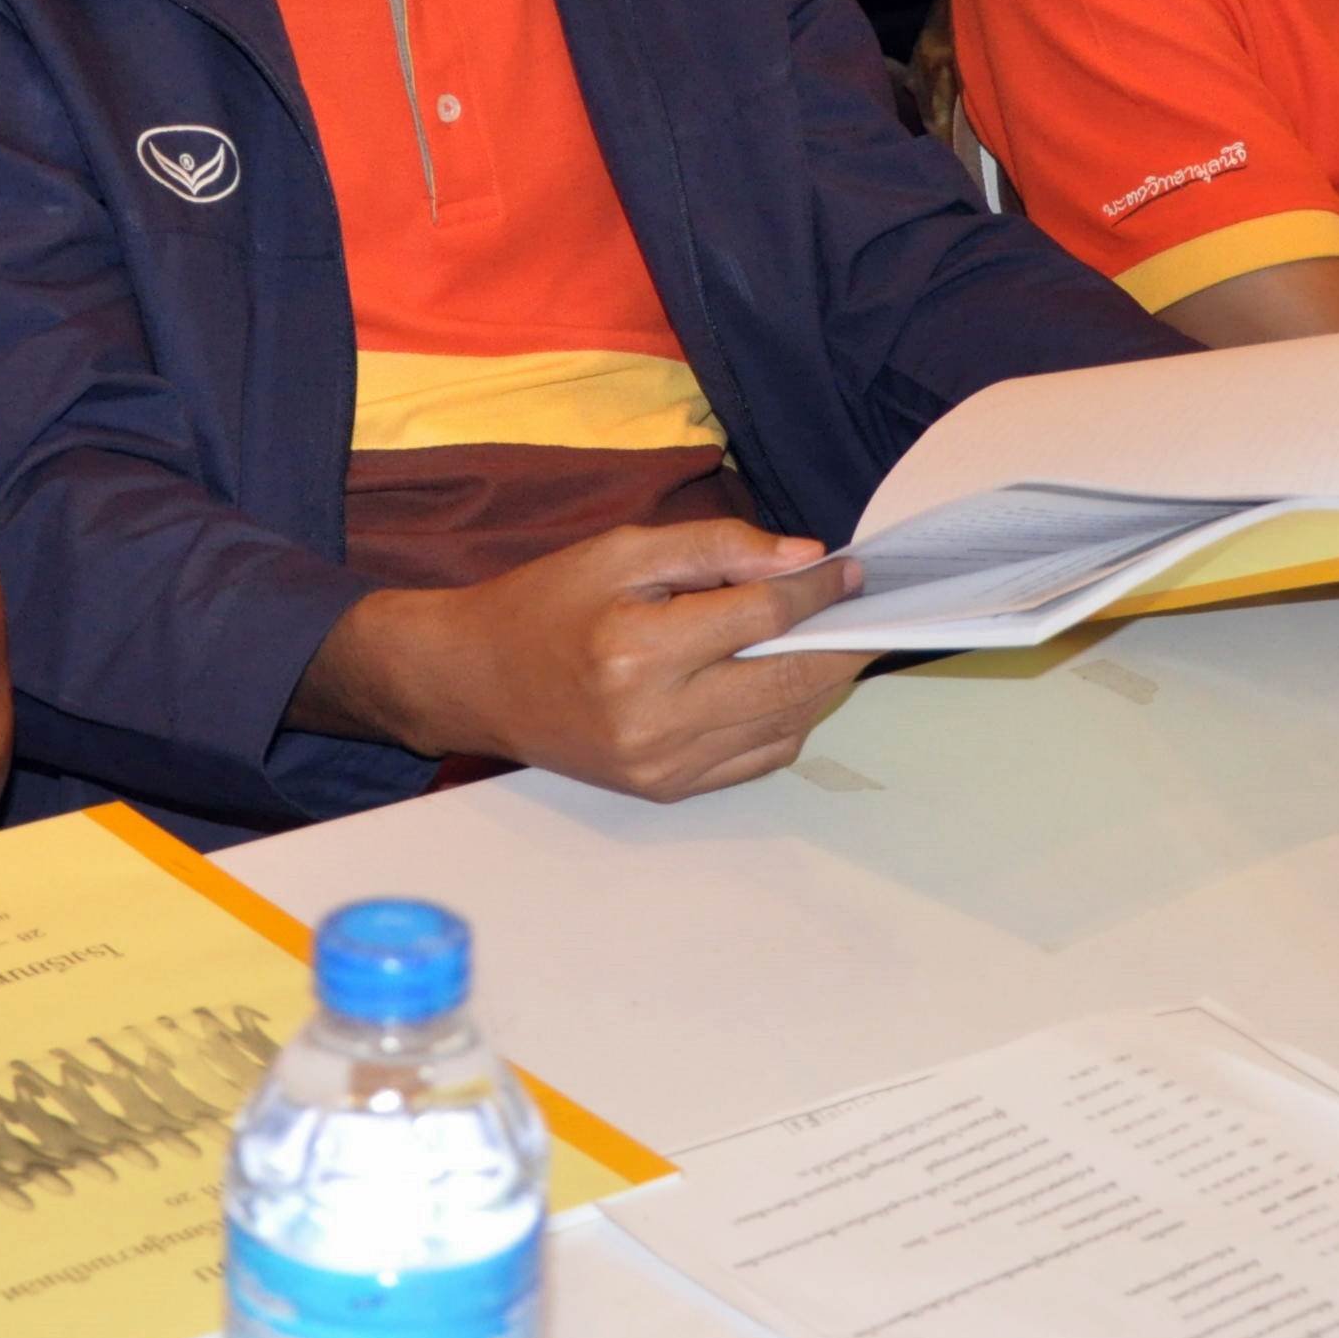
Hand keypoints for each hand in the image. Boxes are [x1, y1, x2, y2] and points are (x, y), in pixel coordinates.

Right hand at [328, 521, 869, 801]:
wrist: (475, 680)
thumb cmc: (546, 603)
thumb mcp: (622, 550)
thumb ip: (716, 548)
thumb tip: (804, 559)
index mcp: (639, 650)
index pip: (763, 617)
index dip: (818, 590)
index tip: (849, 570)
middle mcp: (655, 720)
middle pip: (787, 681)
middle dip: (839, 642)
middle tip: (863, 610)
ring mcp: (662, 765)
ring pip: (784, 725)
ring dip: (819, 683)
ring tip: (827, 642)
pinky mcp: (665, 789)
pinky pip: (756, 758)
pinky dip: (786, 720)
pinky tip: (782, 683)